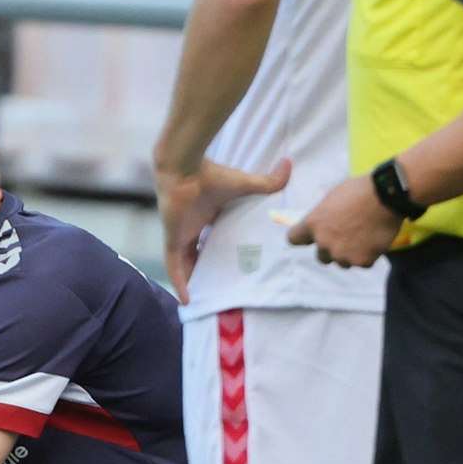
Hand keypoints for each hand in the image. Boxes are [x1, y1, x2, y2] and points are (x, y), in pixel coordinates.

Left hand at [154, 157, 292, 302]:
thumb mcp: (244, 183)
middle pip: (197, 252)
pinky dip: (179, 282)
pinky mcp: (173, 239)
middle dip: (206, 268)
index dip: (218, 249)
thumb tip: (290, 164)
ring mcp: (180, 233)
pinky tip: (187, 299)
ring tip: (206, 299)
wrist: (184, 168)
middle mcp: (192, 225)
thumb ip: (267, 181)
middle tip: (220, 286)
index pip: (211, 236)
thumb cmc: (211, 174)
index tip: (232, 263)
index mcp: (206, 214)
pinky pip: (173, 266)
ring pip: (184, 262)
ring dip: (192, 279)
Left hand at [286, 174, 402, 268]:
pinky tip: (373, 241)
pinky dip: (367, 255)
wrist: (386, 196)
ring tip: (362, 238)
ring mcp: (343, 254)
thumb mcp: (331, 198)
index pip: (294, 239)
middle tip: (345, 237)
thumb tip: (321, 222)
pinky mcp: (362, 261)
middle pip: (321, 256)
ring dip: (348, 254)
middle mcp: (324, 242)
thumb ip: (322, 215)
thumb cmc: (357, 191)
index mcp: (312, 224)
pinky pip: (362, 263)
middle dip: (330, 249)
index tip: (309, 236)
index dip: (302, 237)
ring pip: (341, 262)